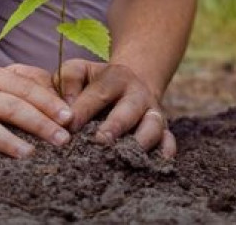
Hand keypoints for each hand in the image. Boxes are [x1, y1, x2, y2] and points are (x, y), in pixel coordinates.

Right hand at [0, 64, 72, 161]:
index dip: (49, 102)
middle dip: (39, 124)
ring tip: (30, 154)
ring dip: (10, 142)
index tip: (69, 117)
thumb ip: (33, 82)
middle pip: (13, 108)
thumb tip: (66, 96)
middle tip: (62, 139)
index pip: (27, 89)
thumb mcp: (4, 79)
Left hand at [57, 59, 176, 157]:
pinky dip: (164, 151)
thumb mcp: (80, 71)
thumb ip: (68, 80)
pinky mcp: (163, 130)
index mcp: (116, 77)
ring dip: (140, 142)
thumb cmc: (95, 82)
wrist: (132, 84)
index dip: (83, 109)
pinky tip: (152, 164)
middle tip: (100, 141)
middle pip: (129, 110)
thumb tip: (67, 109)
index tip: (69, 125)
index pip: (99, 92)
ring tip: (124, 157)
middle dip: (115, 126)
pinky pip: (168, 141)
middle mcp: (138, 94)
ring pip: (153, 126)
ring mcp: (153, 112)